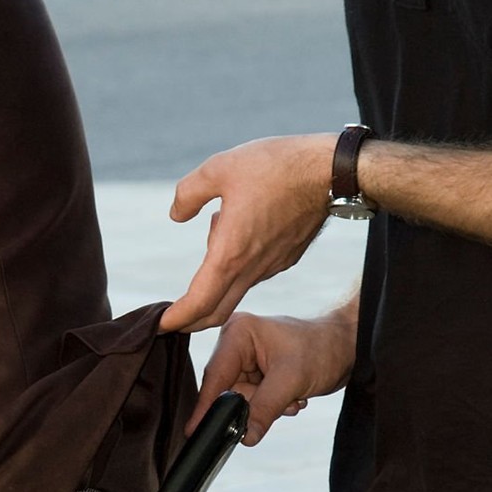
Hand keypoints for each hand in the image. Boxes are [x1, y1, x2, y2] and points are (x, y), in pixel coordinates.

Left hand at [160, 135, 336, 332]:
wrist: (330, 171)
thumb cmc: (276, 166)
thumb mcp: (219, 168)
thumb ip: (189, 193)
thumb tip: (177, 215)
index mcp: (231, 253)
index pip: (199, 302)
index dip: (177, 318)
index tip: (161, 325)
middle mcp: (253, 268)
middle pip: (218, 310)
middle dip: (192, 320)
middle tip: (173, 319)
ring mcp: (273, 265)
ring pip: (237, 286)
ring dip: (217, 276)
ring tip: (219, 222)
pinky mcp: (288, 257)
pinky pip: (256, 271)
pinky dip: (240, 263)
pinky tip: (242, 227)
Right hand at [193, 310, 355, 444]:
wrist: (347, 346)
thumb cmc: (323, 350)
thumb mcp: (292, 381)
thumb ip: (265, 409)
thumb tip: (245, 437)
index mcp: (238, 332)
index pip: (215, 376)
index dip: (207, 406)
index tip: (194, 431)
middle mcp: (236, 342)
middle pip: (227, 391)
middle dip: (253, 405)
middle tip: (282, 404)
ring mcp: (245, 357)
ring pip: (241, 400)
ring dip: (266, 407)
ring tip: (292, 398)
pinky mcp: (255, 370)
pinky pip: (252, 400)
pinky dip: (271, 405)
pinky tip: (291, 397)